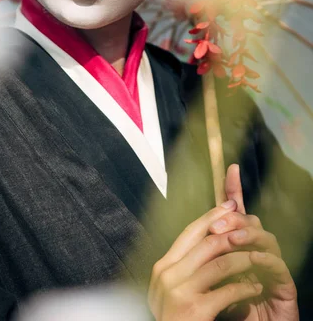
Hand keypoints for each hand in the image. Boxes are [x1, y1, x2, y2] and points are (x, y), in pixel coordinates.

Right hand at [148, 199, 263, 319]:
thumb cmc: (175, 319)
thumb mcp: (171, 288)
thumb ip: (184, 266)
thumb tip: (209, 237)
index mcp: (162, 266)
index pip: (189, 232)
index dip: (212, 217)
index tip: (230, 206)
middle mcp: (166, 274)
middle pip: (206, 242)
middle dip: (233, 234)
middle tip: (252, 228)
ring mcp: (178, 292)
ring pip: (220, 263)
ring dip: (245, 260)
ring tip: (260, 260)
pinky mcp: (193, 311)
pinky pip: (227, 291)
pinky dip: (245, 288)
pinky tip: (256, 288)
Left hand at [209, 164, 298, 320]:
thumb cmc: (225, 315)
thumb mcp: (208, 283)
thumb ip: (203, 260)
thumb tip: (189, 239)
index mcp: (237, 250)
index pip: (237, 215)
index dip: (234, 190)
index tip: (230, 168)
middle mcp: (256, 253)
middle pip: (250, 221)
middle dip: (234, 218)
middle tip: (216, 226)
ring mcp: (272, 268)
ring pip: (266, 238)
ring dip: (247, 235)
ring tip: (230, 240)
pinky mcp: (285, 287)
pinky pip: (277, 266)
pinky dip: (264, 260)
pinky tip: (251, 260)